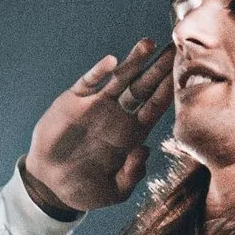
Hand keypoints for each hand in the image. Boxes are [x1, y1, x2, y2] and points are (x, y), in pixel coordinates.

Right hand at [25, 40, 174, 215]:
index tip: (184, 75)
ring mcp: (96, 105)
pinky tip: (112, 61)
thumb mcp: (114, 191)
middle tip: (175, 48)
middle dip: (159, 69)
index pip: (155, 107)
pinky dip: (99, 71)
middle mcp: (117, 115)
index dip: (169, 91)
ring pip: (120, 78)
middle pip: (143, 87)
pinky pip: (88, 81)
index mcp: (131, 134)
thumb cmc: (85, 190)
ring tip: (149, 44)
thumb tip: (144, 150)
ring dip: (134, 61)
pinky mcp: (73, 101)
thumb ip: (132, 175)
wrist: (49, 185)